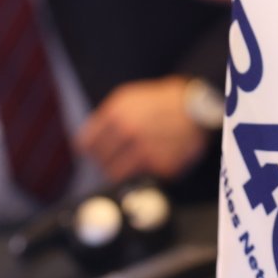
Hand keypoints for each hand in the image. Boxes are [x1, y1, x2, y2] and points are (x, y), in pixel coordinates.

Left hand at [77, 76, 209, 183]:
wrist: (195, 106)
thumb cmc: (157, 103)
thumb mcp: (127, 99)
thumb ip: (104, 121)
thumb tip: (83, 147)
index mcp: (116, 113)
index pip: (86, 144)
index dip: (90, 150)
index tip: (95, 153)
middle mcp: (128, 131)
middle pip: (100, 162)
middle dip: (105, 162)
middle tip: (115, 159)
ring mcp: (145, 149)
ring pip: (116, 175)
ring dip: (121, 171)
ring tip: (131, 163)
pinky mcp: (162, 166)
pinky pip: (141, 178)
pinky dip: (144, 172)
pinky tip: (153, 159)